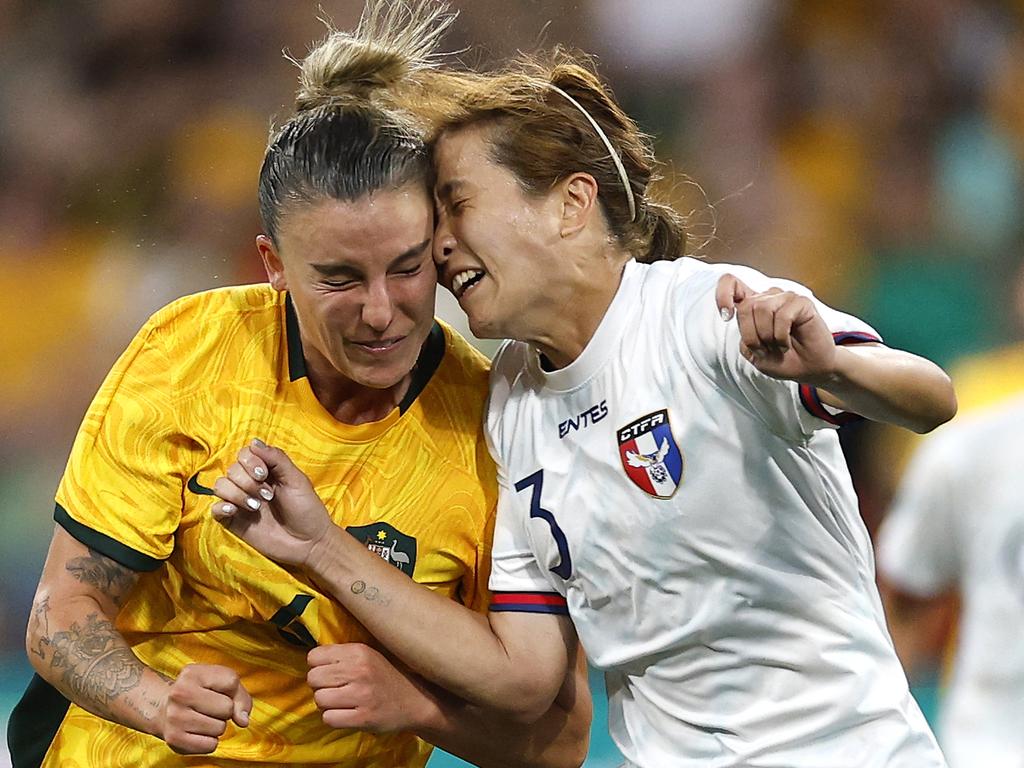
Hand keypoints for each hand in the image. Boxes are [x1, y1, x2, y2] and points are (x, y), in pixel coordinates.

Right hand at [159, 663, 250, 754]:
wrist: (163, 709)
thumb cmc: (199, 693)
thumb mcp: (219, 681)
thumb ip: (239, 696)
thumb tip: (243, 721)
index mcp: (191, 673)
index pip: (231, 682)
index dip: (232, 690)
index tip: (218, 691)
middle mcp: (179, 693)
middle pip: (227, 708)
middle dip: (225, 710)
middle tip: (209, 707)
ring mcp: (175, 717)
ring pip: (220, 728)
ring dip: (217, 726)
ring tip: (202, 718)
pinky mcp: (174, 739)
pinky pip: (211, 745)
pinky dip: (209, 741)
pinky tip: (197, 731)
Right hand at [212, 440, 333, 567]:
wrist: (308, 542)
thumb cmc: (306, 509)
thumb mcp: (296, 480)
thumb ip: (276, 459)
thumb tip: (254, 442)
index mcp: (265, 471)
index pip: (244, 454)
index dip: (250, 461)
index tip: (264, 474)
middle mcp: (250, 484)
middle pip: (232, 469)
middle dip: (248, 481)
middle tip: (268, 496)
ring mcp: (240, 502)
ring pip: (220, 485)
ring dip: (236, 493)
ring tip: (256, 507)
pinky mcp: (233, 521)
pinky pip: (214, 509)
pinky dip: (221, 507)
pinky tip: (235, 511)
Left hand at [307, 643, 436, 732]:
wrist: (415, 701)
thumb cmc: (385, 677)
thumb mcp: (368, 656)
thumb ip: (342, 655)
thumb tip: (311, 661)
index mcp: (359, 651)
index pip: (314, 656)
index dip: (317, 666)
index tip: (329, 673)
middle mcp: (359, 670)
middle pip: (313, 678)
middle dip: (320, 686)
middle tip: (334, 690)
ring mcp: (361, 695)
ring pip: (319, 699)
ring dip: (326, 704)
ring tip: (341, 702)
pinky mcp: (363, 718)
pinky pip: (328, 718)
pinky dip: (333, 718)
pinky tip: (345, 714)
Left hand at [716, 274, 836, 383]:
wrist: (808, 369)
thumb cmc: (782, 359)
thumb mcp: (753, 354)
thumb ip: (743, 337)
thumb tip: (741, 316)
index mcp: (752, 306)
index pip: (731, 283)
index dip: (723, 294)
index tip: (726, 316)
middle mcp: (767, 298)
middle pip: (745, 306)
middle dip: (751, 335)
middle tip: (764, 349)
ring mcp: (785, 297)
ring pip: (762, 309)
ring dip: (766, 336)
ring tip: (778, 346)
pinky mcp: (801, 302)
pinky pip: (782, 315)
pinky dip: (781, 336)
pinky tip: (786, 344)